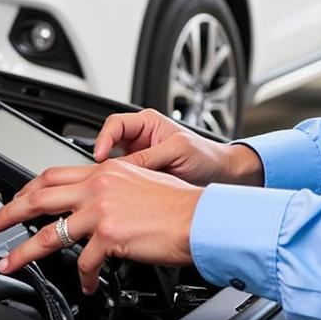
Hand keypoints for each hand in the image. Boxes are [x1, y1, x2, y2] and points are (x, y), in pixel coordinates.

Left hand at [0, 160, 202, 292]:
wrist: (199, 218)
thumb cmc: (179, 205)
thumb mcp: (140, 182)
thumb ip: (112, 188)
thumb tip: (92, 204)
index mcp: (106, 171)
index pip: (55, 174)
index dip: (28, 188)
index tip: (14, 200)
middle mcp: (100, 185)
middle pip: (40, 197)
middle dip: (9, 213)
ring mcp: (102, 210)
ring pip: (49, 233)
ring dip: (24, 252)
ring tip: (10, 263)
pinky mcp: (108, 235)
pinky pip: (84, 263)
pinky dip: (84, 278)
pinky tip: (87, 285)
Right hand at [95, 108, 262, 185]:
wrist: (221, 176)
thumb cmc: (206, 155)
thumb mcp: (178, 150)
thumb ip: (150, 156)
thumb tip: (122, 167)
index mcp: (147, 123)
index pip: (115, 124)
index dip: (104, 139)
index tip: (100, 156)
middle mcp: (140, 138)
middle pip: (108, 145)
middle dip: (101, 160)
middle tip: (99, 176)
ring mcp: (139, 159)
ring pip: (112, 165)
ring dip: (109, 176)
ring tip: (109, 187)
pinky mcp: (141, 178)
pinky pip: (122, 181)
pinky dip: (118, 188)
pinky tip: (120, 196)